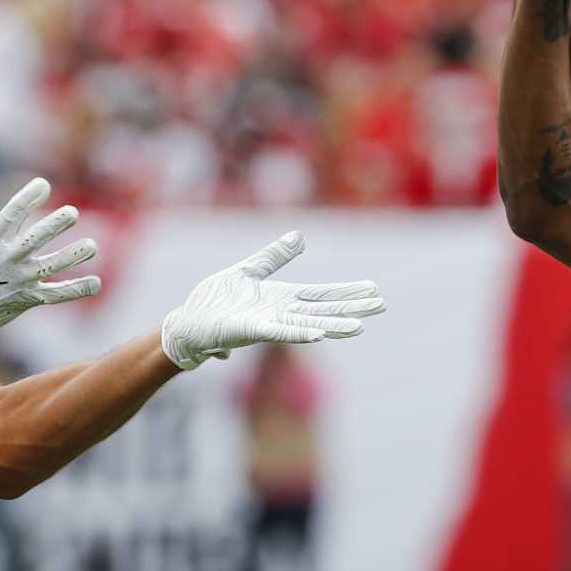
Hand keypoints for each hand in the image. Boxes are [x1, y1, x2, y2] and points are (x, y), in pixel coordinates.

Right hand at [0, 157, 99, 347]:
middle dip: (56, 224)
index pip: (12, 213)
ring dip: (73, 256)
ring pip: (51, 266)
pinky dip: (77, 289)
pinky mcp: (25, 298)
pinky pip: (56, 295)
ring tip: (92, 245)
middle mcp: (7, 259)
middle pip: (37, 239)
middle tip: (73, 212)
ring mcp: (18, 280)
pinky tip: (96, 282)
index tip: (44, 185)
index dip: (28, 197)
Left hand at [161, 232, 384, 370]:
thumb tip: (300, 237)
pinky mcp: (251, 331)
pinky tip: (319, 334)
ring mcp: (268, 323)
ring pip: (308, 324)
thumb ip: (274, 257)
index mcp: (282, 298)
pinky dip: (299, 333)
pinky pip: (279, 332)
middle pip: (323, 309)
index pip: (322, 294)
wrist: (188, 322)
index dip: (348, 292)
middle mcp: (281, 313)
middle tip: (382, 305)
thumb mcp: (248, 271)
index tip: (373, 289)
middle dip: (352, 308)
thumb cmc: (215, 301)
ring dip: (334, 325)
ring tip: (360, 327)